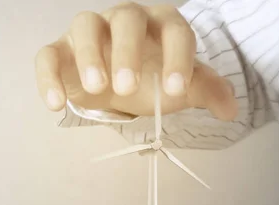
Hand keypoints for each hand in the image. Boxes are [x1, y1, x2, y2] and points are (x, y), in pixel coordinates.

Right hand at [35, 2, 236, 119]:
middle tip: (128, 89)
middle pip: (127, 19)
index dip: (178, 56)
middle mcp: (124, 20)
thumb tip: (230, 110)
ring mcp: (90, 32)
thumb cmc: (152, 77)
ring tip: (96, 89)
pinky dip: (48, 76)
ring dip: (89, 55)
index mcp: (160, 24)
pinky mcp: (60, 50)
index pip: (174, 29)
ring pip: (85, 26)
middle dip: (128, 51)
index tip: (176, 91)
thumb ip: (206, 91)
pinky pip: (48, 55)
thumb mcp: (181, 85)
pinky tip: (56, 105)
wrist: (119, 82)